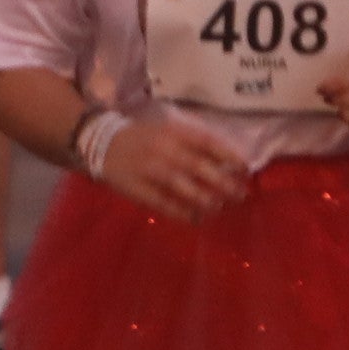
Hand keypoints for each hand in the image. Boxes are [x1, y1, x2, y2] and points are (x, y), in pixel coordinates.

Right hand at [93, 113, 251, 223]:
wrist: (103, 143)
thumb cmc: (144, 138)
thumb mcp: (168, 131)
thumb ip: (193, 143)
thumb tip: (227, 163)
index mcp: (174, 132)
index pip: (207, 142)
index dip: (229, 156)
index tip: (245, 169)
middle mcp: (164, 150)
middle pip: (199, 167)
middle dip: (224, 183)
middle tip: (240, 195)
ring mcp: (150, 170)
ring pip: (184, 188)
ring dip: (205, 200)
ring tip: (218, 207)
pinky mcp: (138, 189)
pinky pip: (164, 204)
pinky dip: (182, 213)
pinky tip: (196, 218)